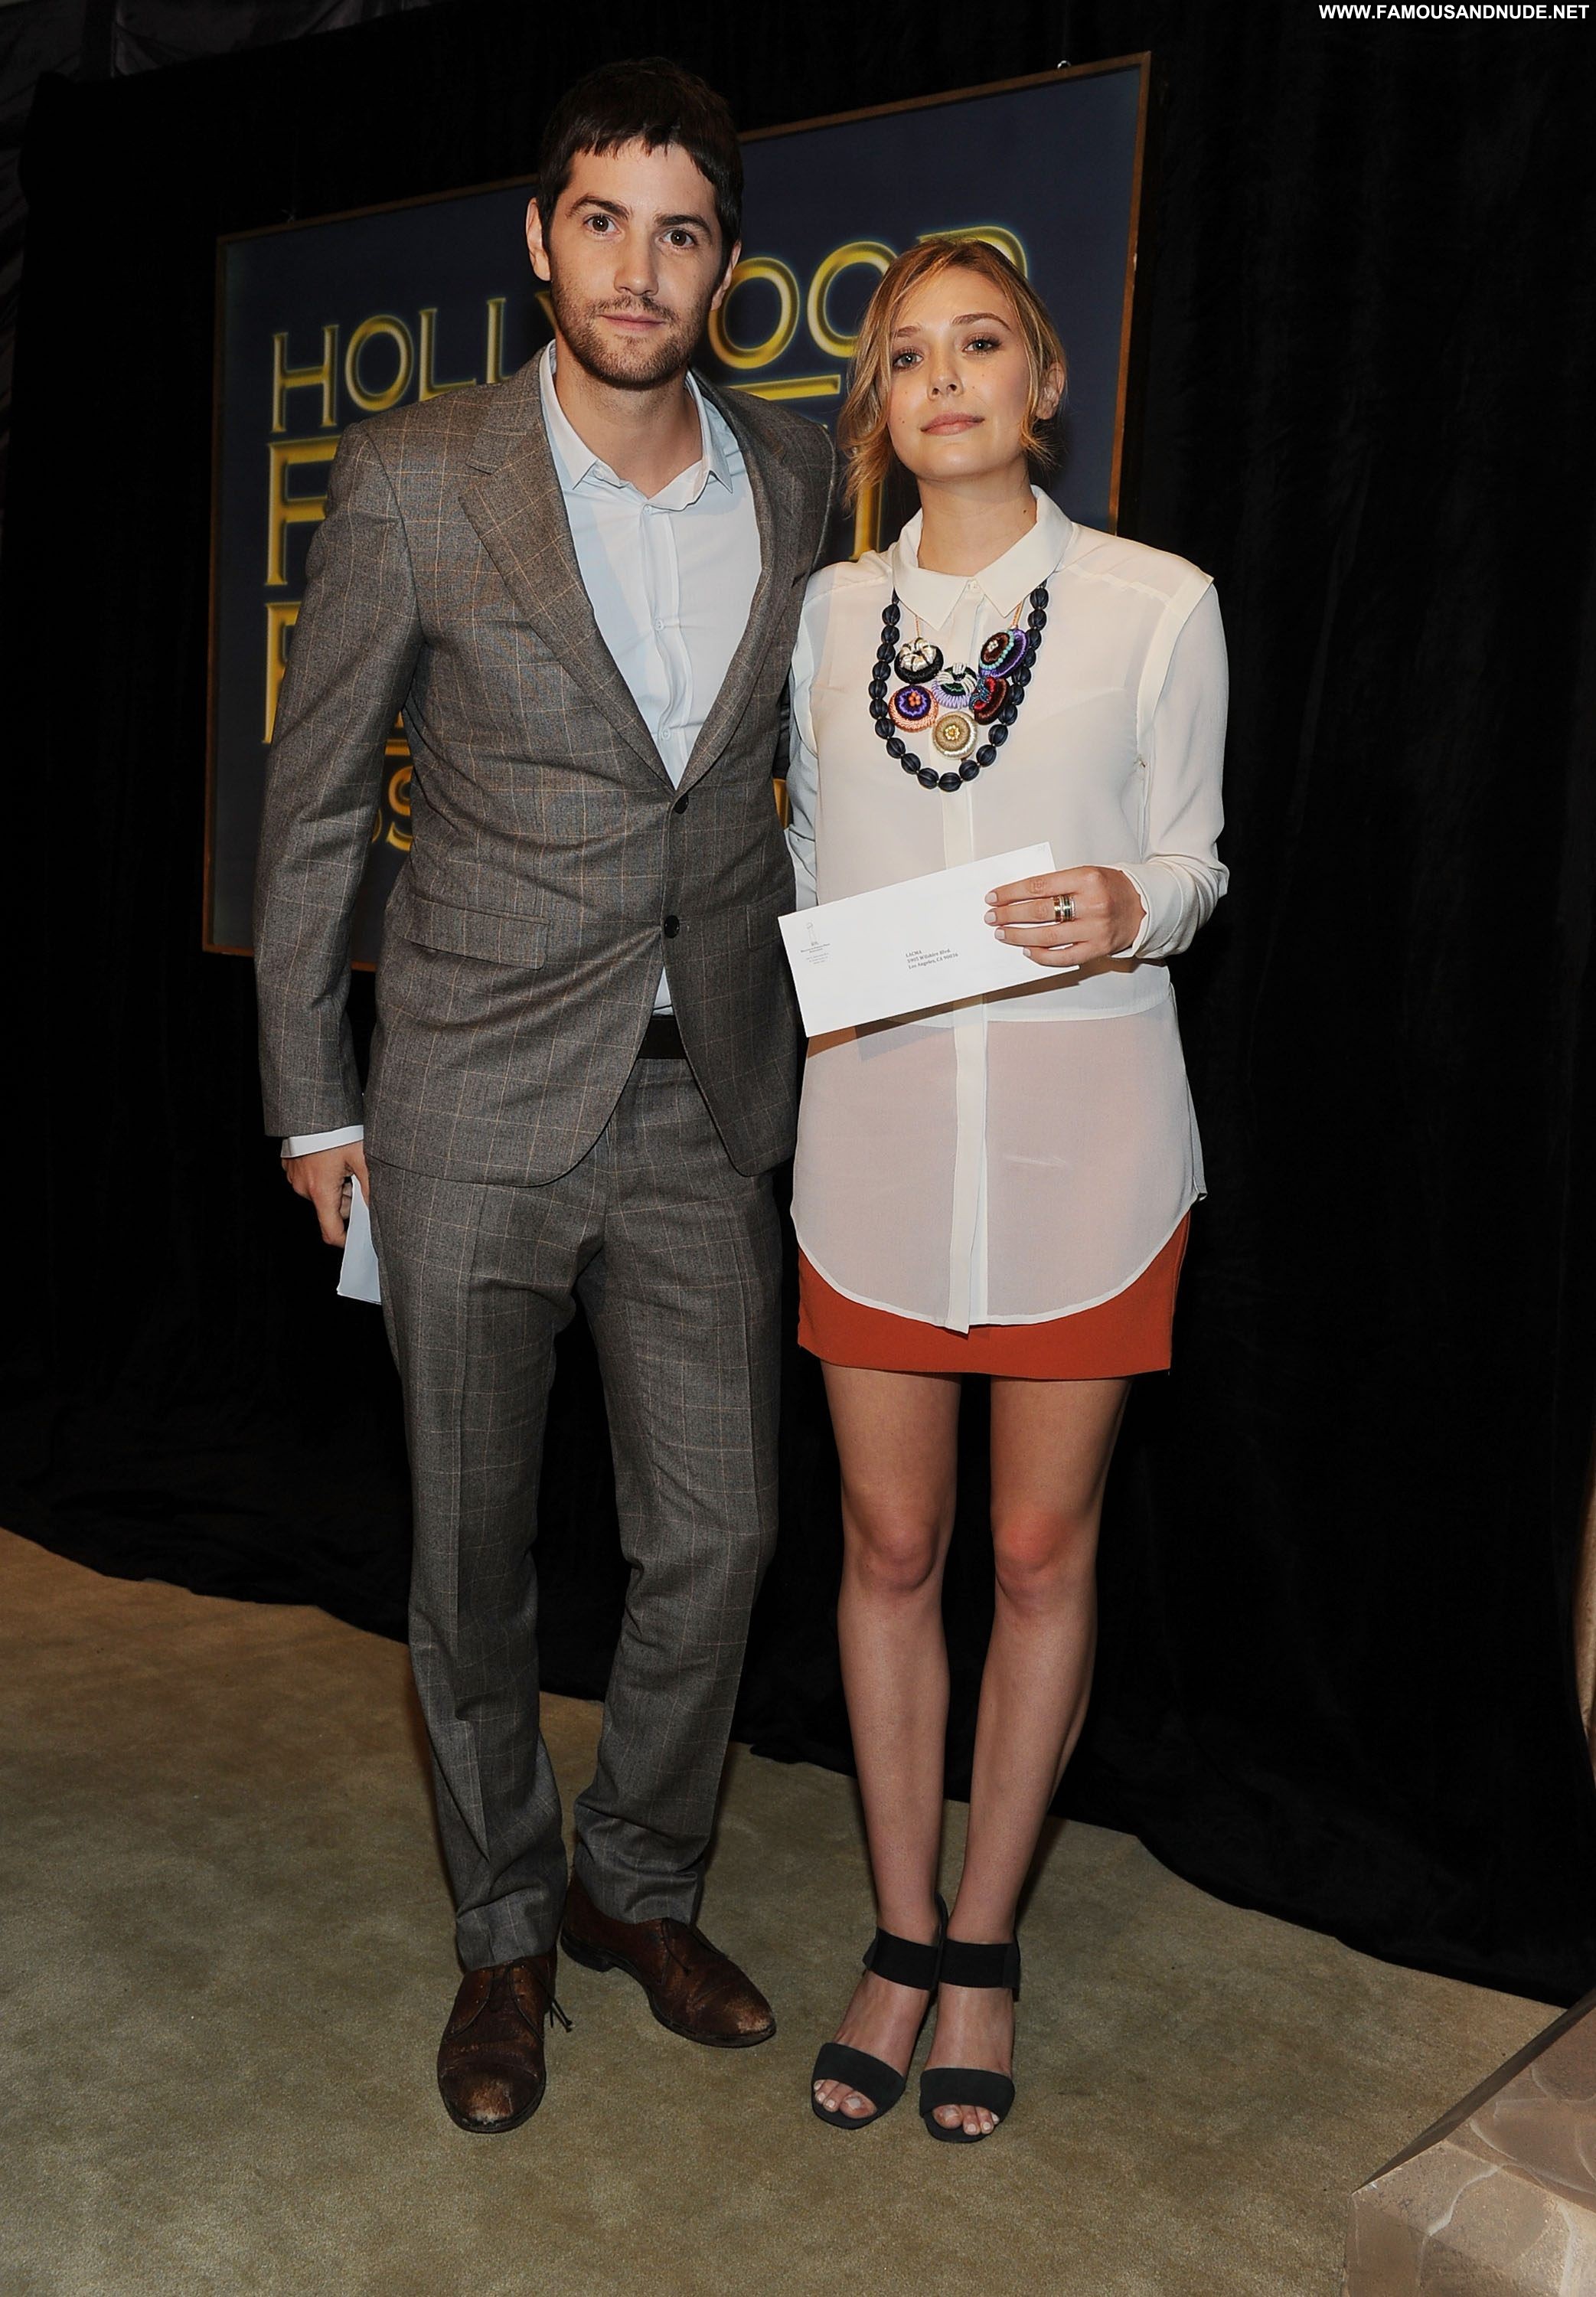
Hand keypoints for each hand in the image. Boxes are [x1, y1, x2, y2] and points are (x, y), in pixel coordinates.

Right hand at [282, 1140, 370, 1245]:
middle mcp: (304, 1188)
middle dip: (348, 1198)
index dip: (346, 1239)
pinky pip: (310, 1179)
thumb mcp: (361, 1157)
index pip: (331, 1232)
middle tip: (358, 1177)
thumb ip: (371, 1185)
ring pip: (322, 1193)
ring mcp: (295, 1177)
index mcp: (321, 1192)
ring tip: (344, 1162)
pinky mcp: (290, 1166)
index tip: (358, 1237)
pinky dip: (323, 1174)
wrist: (311, 1109)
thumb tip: (376, 1207)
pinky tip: (331, 1157)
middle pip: (331, 1209)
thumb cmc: (335, 1131)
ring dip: (336, 1185)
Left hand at [984, 865, 1145, 969]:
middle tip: (992, 917)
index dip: (1011, 893)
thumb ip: (1057, 884)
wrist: (1145, 906)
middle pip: (1039, 912)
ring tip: (1002, 934)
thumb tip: (1018, 897)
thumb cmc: (1111, 887)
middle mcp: (1091, 904)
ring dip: (1019, 936)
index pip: (1038, 886)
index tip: (994, 897)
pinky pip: (1063, 957)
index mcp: (1087, 878)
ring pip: (1047, 937)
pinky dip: (1041, 956)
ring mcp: (1095, 929)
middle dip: (1009, 915)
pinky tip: (1027, 951)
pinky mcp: (1097, 949)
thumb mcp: (1086, 874)